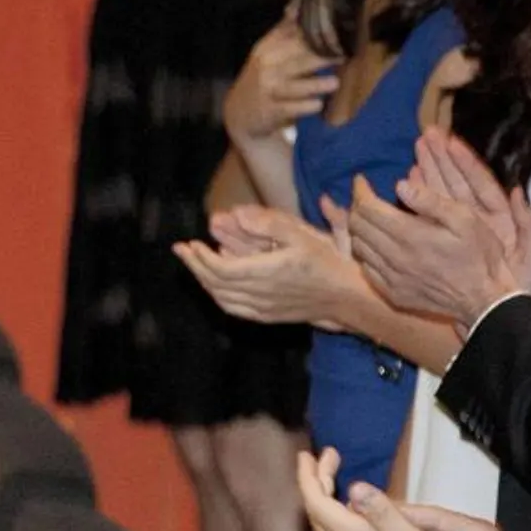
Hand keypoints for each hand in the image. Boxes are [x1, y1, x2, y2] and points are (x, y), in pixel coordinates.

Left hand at [173, 204, 362, 329]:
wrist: (347, 297)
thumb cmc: (327, 262)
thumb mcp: (302, 234)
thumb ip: (269, 223)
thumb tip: (237, 213)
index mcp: (268, 273)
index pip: (221, 270)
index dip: (201, 258)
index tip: (190, 243)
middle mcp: (262, 295)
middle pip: (215, 284)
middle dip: (195, 267)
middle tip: (182, 250)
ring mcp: (264, 309)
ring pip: (221, 299)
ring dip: (203, 281)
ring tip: (193, 265)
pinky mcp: (267, 317)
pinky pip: (233, 309)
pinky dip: (217, 296)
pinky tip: (213, 285)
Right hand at [224, 11, 341, 141]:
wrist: (239, 113)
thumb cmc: (262, 79)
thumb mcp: (266, 53)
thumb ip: (284, 30)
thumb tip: (299, 2)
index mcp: (266, 48)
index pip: (290, 35)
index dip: (314, 31)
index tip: (336, 28)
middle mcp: (266, 67)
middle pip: (296, 58)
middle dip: (321, 55)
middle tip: (343, 53)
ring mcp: (269, 90)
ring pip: (295, 85)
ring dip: (315, 84)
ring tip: (335, 83)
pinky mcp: (271, 111)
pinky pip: (291, 108)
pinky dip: (305, 107)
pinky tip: (318, 105)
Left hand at [296, 448, 459, 530]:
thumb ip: (382, 511)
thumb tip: (355, 486)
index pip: (316, 501)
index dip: (309, 475)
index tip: (310, 455)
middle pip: (315, 513)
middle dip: (317, 482)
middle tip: (328, 460)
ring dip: (321, 503)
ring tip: (332, 484)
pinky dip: (330, 525)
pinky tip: (344, 523)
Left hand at [346, 130, 530, 328]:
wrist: (484, 300)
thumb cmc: (479, 254)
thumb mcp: (465, 218)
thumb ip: (430, 200)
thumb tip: (399, 185)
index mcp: (410, 235)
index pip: (368, 208)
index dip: (360, 191)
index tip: (361, 181)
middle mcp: (395, 257)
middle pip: (358, 226)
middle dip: (357, 206)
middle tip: (366, 197)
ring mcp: (391, 278)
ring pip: (358, 247)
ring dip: (359, 230)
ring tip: (370, 219)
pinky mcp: (393, 293)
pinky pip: (367, 269)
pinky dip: (366, 253)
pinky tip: (378, 246)